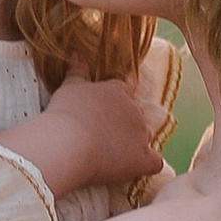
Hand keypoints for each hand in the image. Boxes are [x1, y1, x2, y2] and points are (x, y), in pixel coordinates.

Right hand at [0, 74, 166, 201]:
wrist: (67, 143)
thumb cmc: (65, 113)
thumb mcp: (68, 87)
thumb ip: (76, 70)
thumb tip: (76, 52)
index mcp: (118, 91)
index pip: (123, 92)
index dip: (113, 105)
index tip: (100, 115)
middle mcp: (134, 109)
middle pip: (135, 116)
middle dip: (124, 125)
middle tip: (101, 137)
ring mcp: (141, 134)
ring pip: (145, 138)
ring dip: (133, 145)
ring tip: (111, 156)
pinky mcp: (143, 158)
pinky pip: (155, 162)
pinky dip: (146, 165)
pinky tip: (133, 169)